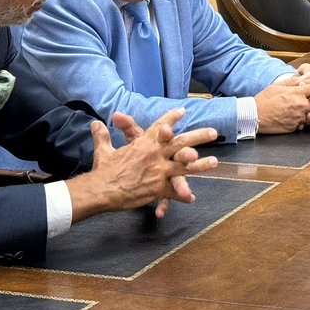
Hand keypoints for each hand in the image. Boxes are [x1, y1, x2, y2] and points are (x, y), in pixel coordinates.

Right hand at [67, 107, 217, 222]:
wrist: (101, 190)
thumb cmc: (103, 170)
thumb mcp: (103, 150)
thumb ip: (102, 135)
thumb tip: (95, 123)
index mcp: (144, 143)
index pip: (161, 126)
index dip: (172, 118)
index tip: (183, 111)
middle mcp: (155, 155)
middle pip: (181, 142)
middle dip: (199, 136)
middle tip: (214, 132)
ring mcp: (158, 171)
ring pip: (184, 166)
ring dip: (201, 164)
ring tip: (214, 162)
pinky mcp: (157, 188)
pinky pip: (173, 192)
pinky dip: (182, 195)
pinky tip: (191, 197)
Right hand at [255, 69, 309, 132]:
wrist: (253, 116)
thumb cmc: (264, 100)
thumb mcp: (279, 86)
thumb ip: (295, 81)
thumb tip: (308, 76)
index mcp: (296, 92)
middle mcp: (299, 105)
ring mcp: (298, 117)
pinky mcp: (294, 126)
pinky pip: (307, 124)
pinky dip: (309, 121)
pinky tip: (308, 117)